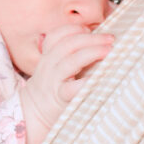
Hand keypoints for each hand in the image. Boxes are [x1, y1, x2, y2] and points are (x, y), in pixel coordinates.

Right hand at [21, 25, 113, 143]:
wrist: (33, 114)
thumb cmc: (53, 87)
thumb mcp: (54, 66)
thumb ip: (69, 53)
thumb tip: (99, 40)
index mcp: (47, 56)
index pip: (56, 35)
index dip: (74, 29)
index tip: (90, 29)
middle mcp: (49, 65)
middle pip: (67, 44)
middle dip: (91, 39)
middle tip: (110, 39)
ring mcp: (53, 81)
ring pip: (69, 61)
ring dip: (91, 53)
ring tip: (108, 51)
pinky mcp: (60, 98)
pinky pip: (71, 88)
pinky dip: (86, 82)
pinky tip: (99, 78)